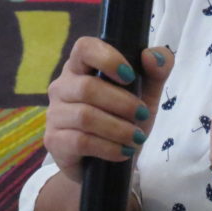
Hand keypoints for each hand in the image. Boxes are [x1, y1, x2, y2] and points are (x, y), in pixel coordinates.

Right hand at [44, 37, 173, 183]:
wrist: (107, 163)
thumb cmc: (124, 118)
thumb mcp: (148, 93)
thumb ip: (157, 70)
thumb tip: (153, 56)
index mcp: (81, 66)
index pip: (84, 48)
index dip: (107, 58)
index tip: (130, 75)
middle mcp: (62, 86)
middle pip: (87, 88)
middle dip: (122, 103)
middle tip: (142, 115)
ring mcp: (55, 113)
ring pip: (85, 116)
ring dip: (118, 128)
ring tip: (136, 137)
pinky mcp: (54, 141)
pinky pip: (81, 142)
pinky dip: (108, 148)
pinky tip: (123, 151)